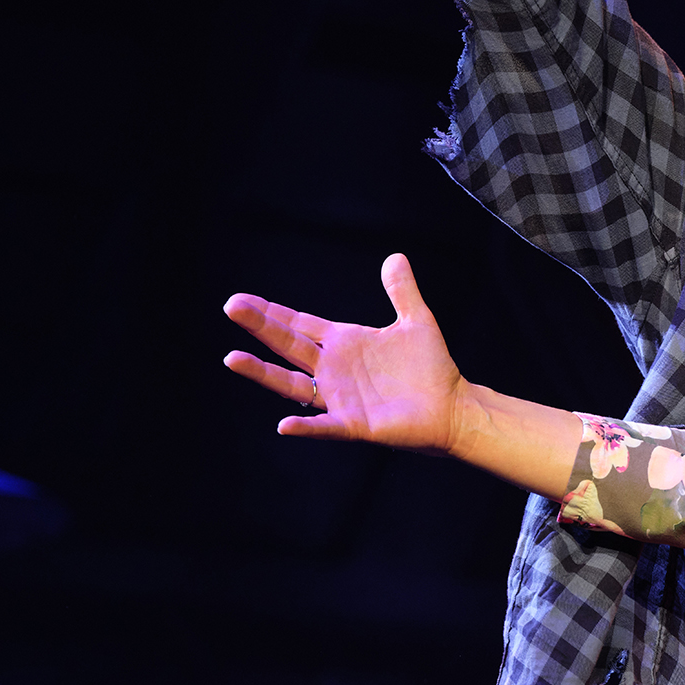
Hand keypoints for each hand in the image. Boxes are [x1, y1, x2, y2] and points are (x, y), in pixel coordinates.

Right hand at [224, 254, 463, 450]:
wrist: (453, 407)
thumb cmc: (432, 368)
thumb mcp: (416, 321)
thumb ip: (402, 291)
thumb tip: (395, 257)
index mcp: (344, 343)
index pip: (299, 324)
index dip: (272, 312)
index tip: (242, 300)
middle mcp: (333, 369)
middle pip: (288, 345)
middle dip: (260, 326)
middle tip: (231, 306)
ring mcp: (339, 397)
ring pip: (291, 384)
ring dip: (262, 372)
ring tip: (232, 358)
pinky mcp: (355, 424)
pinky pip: (325, 426)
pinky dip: (305, 426)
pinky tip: (284, 424)